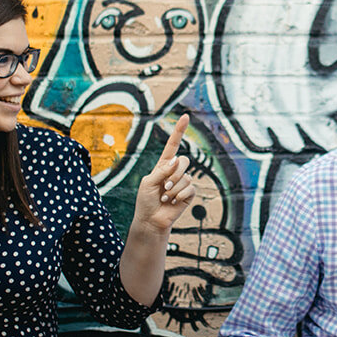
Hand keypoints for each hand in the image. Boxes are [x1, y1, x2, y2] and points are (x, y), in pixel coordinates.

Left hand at [133, 113, 195, 231]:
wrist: (151, 220)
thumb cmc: (146, 201)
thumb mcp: (148, 182)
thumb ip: (161, 170)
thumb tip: (176, 161)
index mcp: (163, 165)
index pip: (172, 145)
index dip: (179, 131)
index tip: (185, 116)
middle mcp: (174, 171)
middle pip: (184, 161)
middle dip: (175, 174)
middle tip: (165, 186)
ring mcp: (183, 182)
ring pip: (186, 177)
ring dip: (174, 189)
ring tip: (166, 198)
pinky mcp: (189, 194)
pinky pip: (190, 188)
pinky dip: (180, 196)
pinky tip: (173, 202)